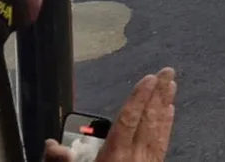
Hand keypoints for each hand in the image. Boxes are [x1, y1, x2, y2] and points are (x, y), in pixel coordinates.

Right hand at [41, 68, 176, 161]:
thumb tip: (52, 145)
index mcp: (115, 158)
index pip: (129, 120)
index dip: (139, 98)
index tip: (149, 79)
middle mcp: (135, 159)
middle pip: (149, 120)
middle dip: (159, 95)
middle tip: (169, 72)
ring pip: (158, 130)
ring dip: (165, 106)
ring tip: (172, 87)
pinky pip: (162, 144)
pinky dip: (166, 127)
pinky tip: (169, 116)